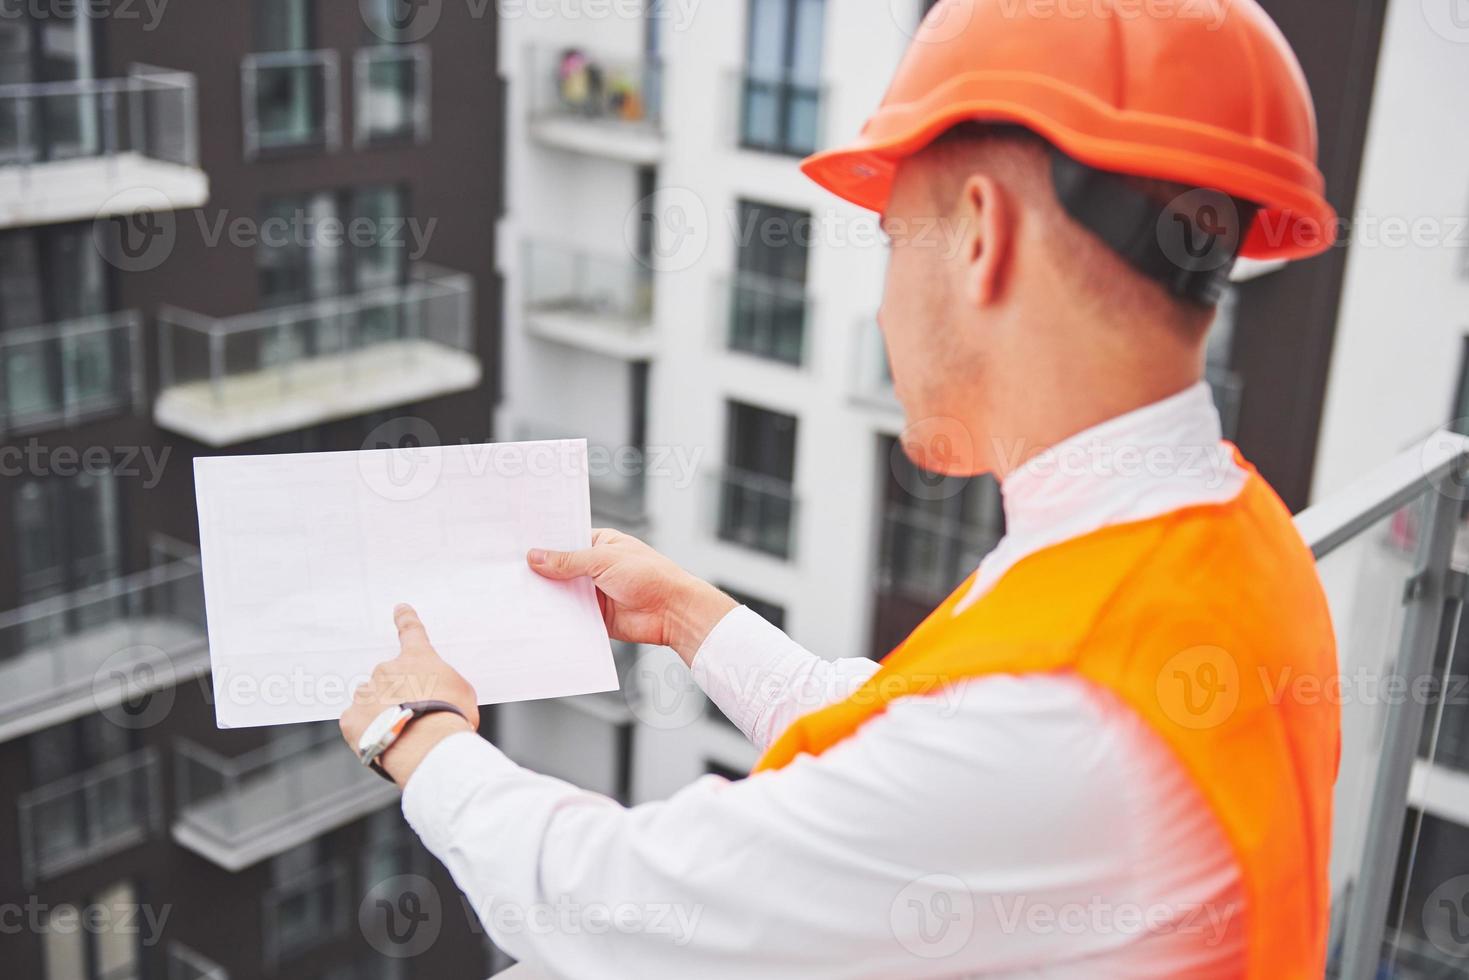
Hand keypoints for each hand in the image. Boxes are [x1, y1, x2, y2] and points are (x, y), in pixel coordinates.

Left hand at [340, 604, 476, 784]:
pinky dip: (367, 730)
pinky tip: (384, 740)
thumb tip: (436, 692)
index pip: (412, 632)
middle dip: (398, 694)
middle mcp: (387, 669)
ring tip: (399, 734)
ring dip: (380, 712)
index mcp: (417, 659)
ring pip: (370, 700)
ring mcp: (365, 692)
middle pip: (389, 678)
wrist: (427, 745)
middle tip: (414, 718)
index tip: (399, 609)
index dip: (406, 619)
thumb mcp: (462, 693)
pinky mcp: (350, 718)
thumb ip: (444, 685)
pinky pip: (357, 722)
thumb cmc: (451, 718)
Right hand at [528, 528, 736, 665]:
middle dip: (539, 573)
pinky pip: (570, 617)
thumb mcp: (604, 560)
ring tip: (515, 596)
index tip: (516, 545)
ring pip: (562, 594)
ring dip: (546, 596)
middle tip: (508, 572)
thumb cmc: (650, 575)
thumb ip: (568, 561)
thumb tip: (536, 557)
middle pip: (559, 570)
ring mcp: (594, 593)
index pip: (565, 541)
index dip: (543, 544)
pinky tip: (536, 618)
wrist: (672, 611)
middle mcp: (595, 568)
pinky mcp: (595, 617)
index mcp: (600, 545)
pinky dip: (557, 618)